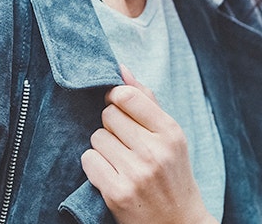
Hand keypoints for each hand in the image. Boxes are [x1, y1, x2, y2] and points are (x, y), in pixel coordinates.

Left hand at [81, 66, 214, 223]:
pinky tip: (110, 174)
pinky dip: (95, 166)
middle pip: (108, 115)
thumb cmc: (173, 175)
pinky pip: (88, 160)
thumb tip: (121, 68)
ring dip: (102, 147)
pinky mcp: (117, 193)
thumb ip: (147, 101)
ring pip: (96, 137)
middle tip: (125, 143)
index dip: (115, 98)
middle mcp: (155, 151)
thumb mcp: (171, 136)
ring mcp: (135, 173)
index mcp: (171, 132)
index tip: (118, 108)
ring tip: (120, 160)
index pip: (127, 96)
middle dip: (111, 126)